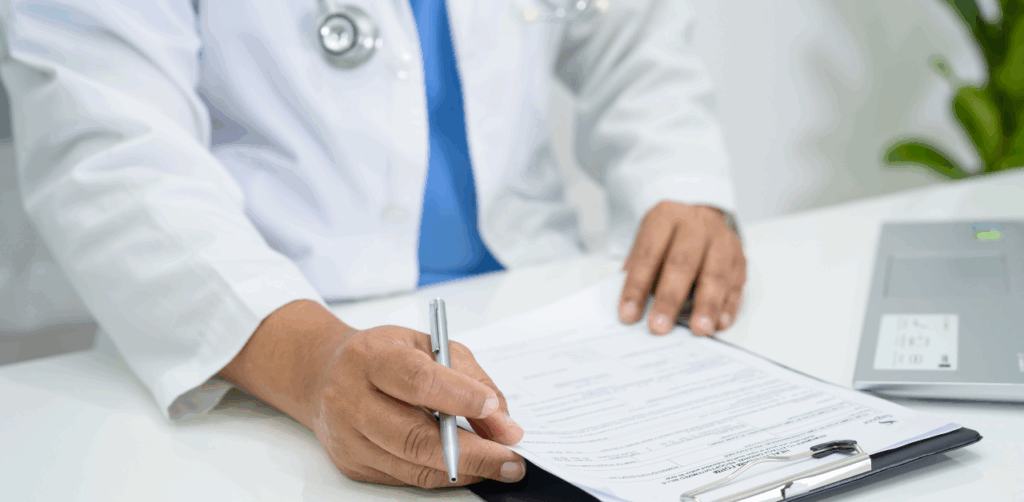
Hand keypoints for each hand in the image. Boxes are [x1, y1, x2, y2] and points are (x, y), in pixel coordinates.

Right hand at [308, 325, 525, 487]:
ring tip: (499, 465)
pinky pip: (405, 477)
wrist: (324, 373)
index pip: (417, 380)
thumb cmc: (385, 355)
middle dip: (472, 452)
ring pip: (412, 465)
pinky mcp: (352, 464)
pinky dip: (443, 474)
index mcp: (371, 357)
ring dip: (464, 470)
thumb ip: (470, 379)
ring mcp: (348, 437)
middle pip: (414, 436)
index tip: (494, 410)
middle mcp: (351, 398)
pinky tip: (467, 466)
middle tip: (510, 458)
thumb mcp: (429, 346)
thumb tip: (503, 424)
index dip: (460, 397)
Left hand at [618, 201, 745, 335]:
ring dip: (707, 306)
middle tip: (659, 327)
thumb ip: (638, 272)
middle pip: (682, 263)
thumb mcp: (646, 243)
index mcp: (665, 217)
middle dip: (670, 299)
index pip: (648, 255)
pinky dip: (728, 306)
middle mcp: (696, 225)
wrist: (700, 219)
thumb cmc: (668, 239)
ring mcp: (722, 240)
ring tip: (698, 330)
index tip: (627, 315)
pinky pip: (736, 284)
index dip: (636, 287)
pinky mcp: (739, 258)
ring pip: (715, 275)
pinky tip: (720, 323)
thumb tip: (631, 310)